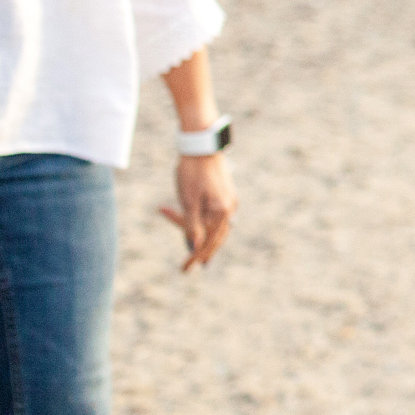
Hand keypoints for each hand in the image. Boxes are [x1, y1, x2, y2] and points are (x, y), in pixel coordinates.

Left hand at [160, 152, 236, 271]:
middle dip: (201, 250)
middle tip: (189, 264)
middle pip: (215, 237)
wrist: (201, 145)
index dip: (195, 256)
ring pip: (215, 226)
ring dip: (200, 234)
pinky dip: (203, 222)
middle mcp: (230, 208)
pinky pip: (215, 215)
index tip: (184, 269)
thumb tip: (195, 248)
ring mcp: (229, 200)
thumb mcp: (188, 201)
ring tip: (187, 242)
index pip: (209, 242)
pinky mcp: (225, 194)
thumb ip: (192, 226)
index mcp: (222, 211)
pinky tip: (192, 221)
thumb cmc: (192, 172)